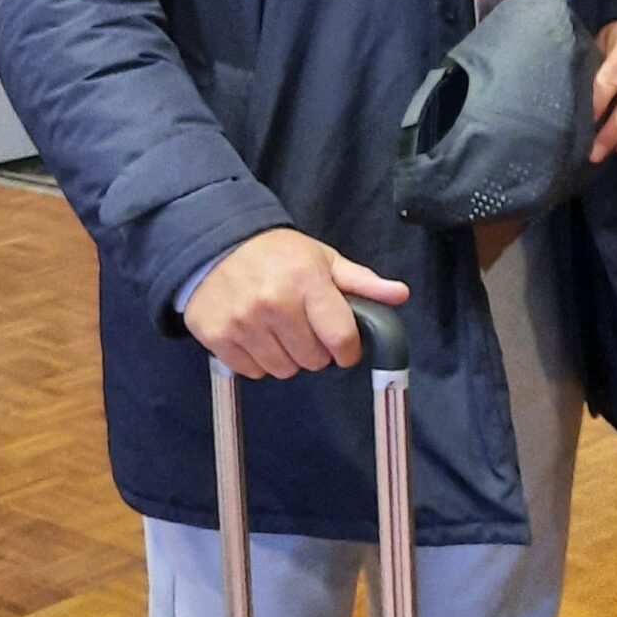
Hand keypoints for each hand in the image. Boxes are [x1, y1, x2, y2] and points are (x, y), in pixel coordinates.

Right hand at [183, 229, 408, 379]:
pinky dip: (257, 360)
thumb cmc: (276, 255)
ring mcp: (243, 321)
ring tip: (278, 330)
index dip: (347, 349)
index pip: (341, 338)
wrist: (216, 245)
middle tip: (303, 328)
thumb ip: (362, 282)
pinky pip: (252, 371)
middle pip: (313, 360)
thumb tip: (400, 294)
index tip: (343, 346)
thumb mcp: (323, 260)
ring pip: (282, 370)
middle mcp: (273, 302)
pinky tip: (255, 335)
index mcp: (306, 281)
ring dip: (286, 357)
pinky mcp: (217, 336)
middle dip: (315, 350)